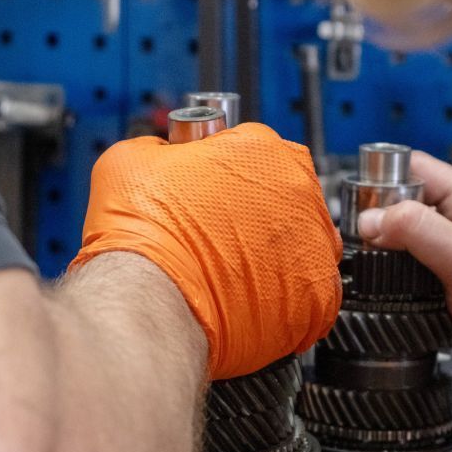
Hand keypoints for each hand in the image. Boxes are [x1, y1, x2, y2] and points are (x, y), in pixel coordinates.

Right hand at [71, 124, 342, 379]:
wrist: (150, 301)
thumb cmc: (144, 237)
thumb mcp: (132, 161)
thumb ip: (162, 149)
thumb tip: (164, 156)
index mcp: (262, 150)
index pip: (259, 152)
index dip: (232, 175)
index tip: (218, 193)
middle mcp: (299, 193)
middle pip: (289, 197)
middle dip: (261, 214)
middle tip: (226, 236)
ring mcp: (315, 247)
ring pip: (306, 245)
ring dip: (279, 255)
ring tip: (238, 272)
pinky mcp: (319, 299)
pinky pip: (315, 296)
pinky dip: (290, 300)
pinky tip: (256, 301)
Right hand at [358, 151, 451, 406]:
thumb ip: (417, 231)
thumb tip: (372, 218)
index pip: (417, 171)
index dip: (385, 178)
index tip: (361, 203)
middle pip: (402, 209)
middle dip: (377, 222)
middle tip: (360, 242)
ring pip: (401, 248)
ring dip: (382, 258)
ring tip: (368, 268)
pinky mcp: (443, 297)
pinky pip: (407, 282)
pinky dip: (391, 287)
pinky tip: (384, 295)